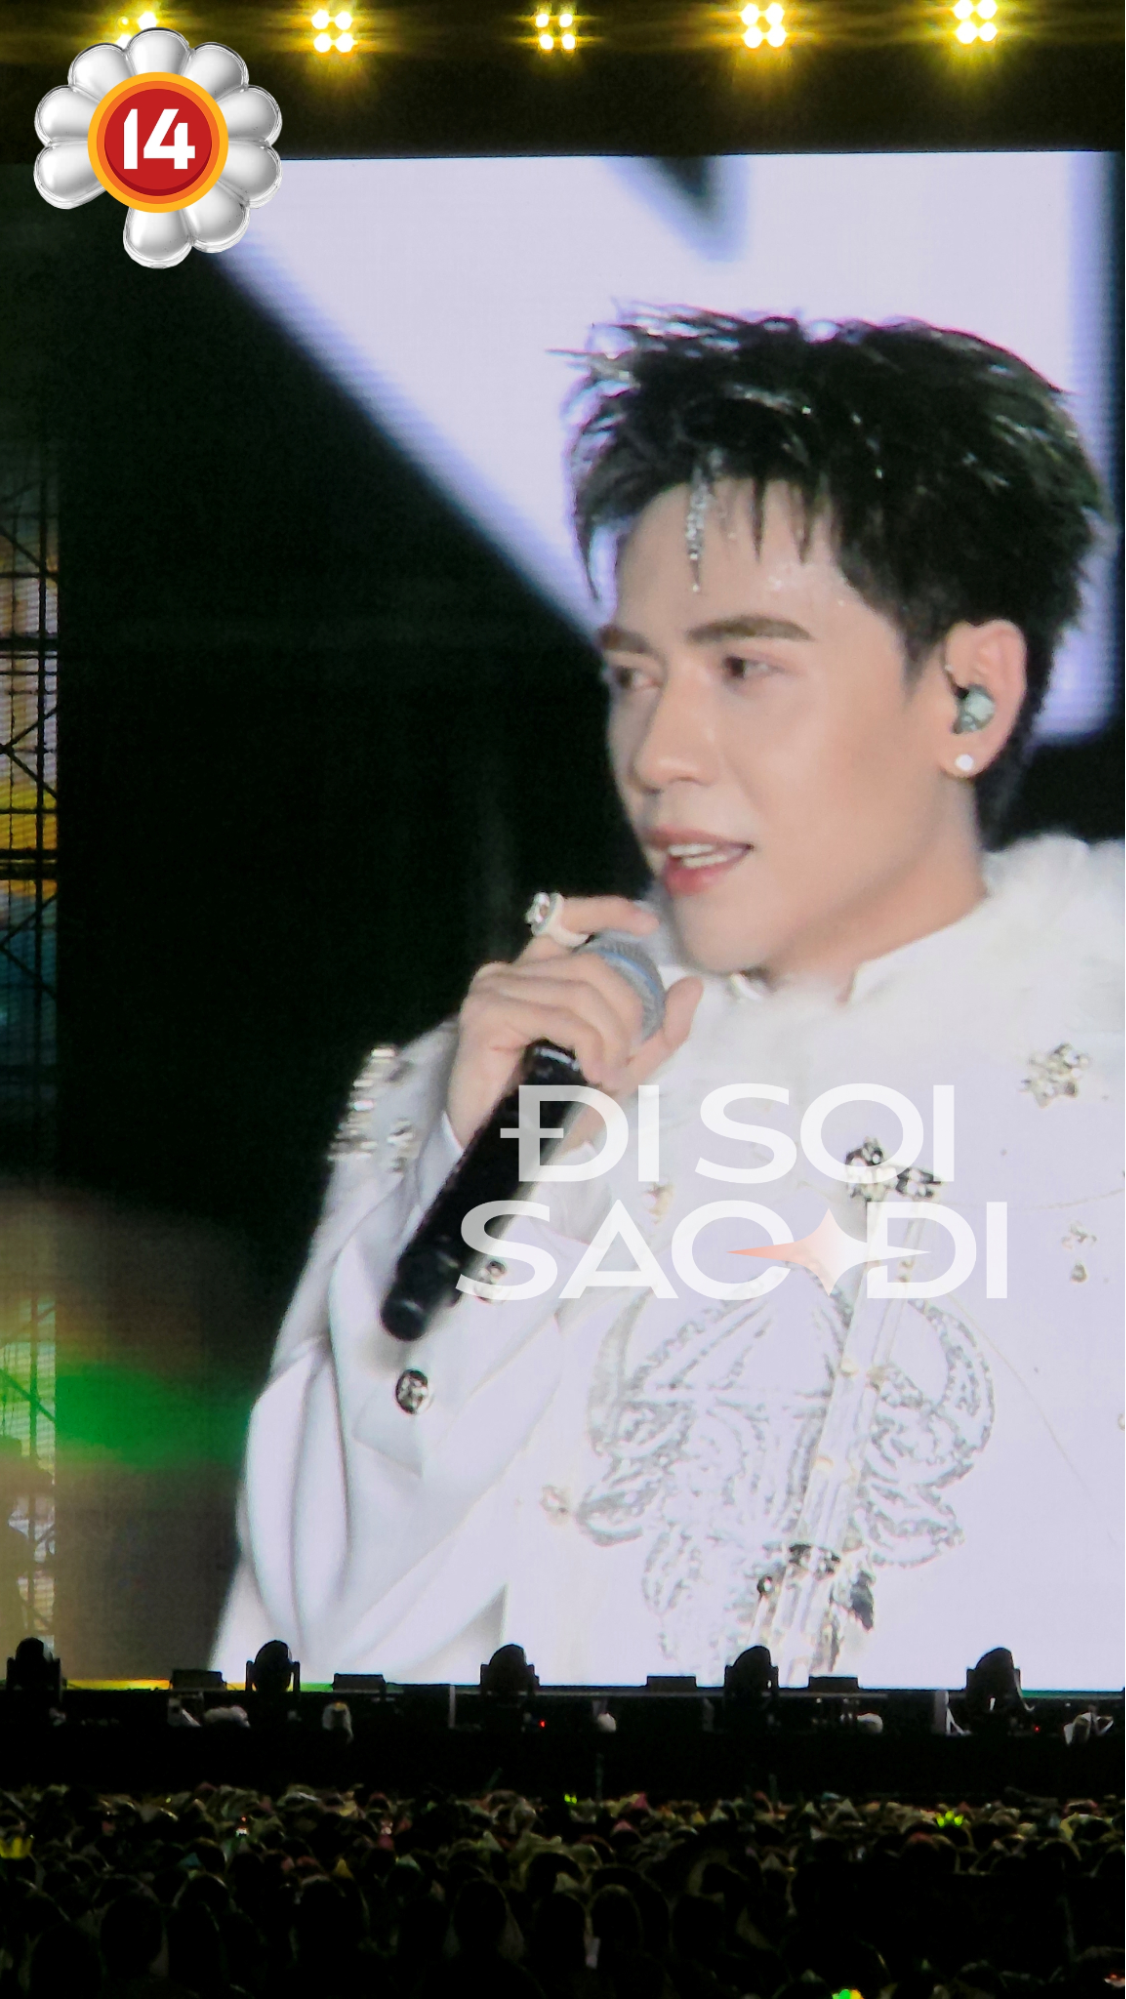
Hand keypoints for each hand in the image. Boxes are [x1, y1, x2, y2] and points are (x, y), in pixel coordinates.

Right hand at [446, 894, 702, 1146]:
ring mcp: (494, 990)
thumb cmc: (554, 1110)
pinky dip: (587, 1044)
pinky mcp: (486, 1015)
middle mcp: (511, 972)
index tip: (648, 924)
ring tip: (607, 1076)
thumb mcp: (622, 1068)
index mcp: (539, 974)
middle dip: (625, 1014)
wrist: (511, 1153)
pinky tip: (593, 1072)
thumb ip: (658, 1031)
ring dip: (608, 1039)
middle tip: (625, 1061)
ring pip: (578, 994)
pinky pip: (557, 1016)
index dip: (608, 910)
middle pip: (590, 968)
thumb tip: (693, 986)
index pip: (568, 917)